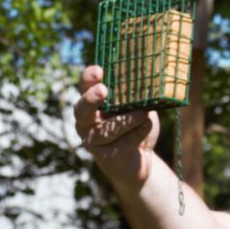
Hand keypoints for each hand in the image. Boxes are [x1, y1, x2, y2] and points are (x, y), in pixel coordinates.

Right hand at [73, 65, 158, 182]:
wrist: (140, 158)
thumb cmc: (135, 125)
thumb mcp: (136, 105)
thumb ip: (134, 94)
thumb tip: (145, 77)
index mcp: (92, 102)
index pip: (85, 86)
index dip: (89, 77)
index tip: (99, 70)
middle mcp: (86, 121)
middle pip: (82, 109)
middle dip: (91, 98)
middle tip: (103, 90)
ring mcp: (93, 140)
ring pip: (106, 130)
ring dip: (126, 120)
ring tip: (143, 113)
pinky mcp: (105, 156)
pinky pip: (121, 143)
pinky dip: (137, 133)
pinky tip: (147, 125)